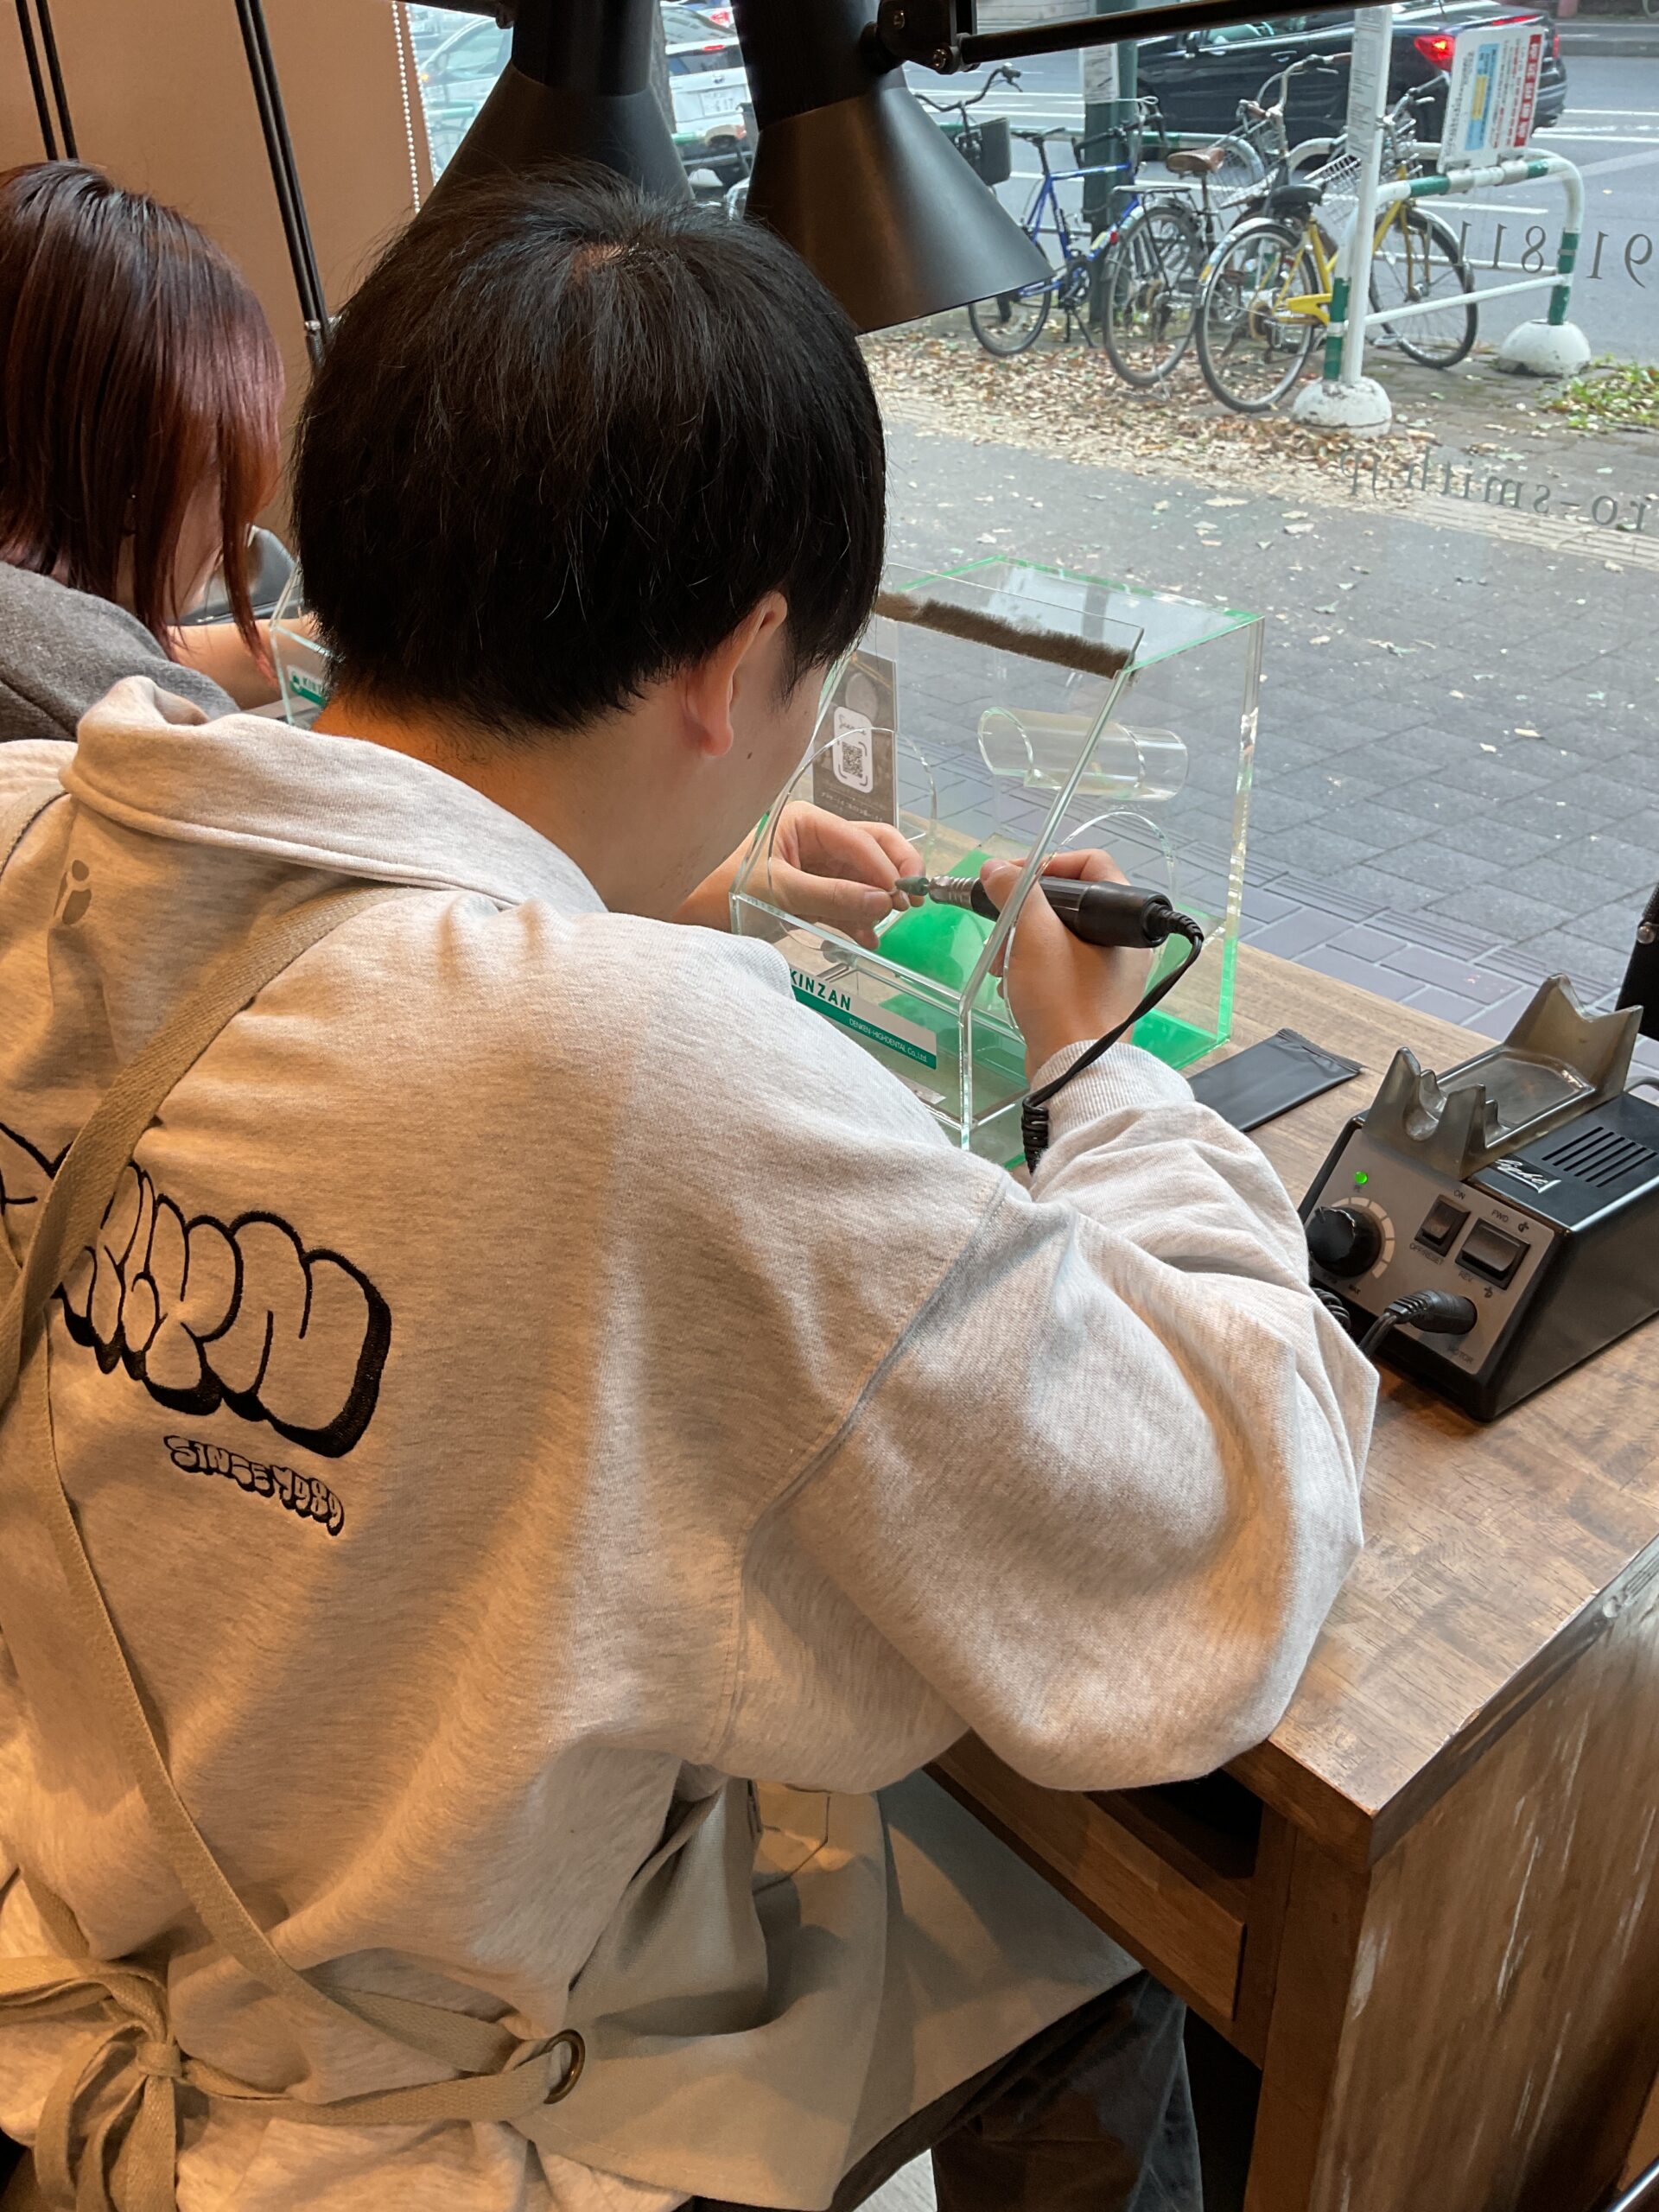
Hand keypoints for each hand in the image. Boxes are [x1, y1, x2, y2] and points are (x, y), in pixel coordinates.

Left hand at [678, 803, 921, 948]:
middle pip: (872, 849)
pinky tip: (867, 940)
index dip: (886, 867)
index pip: (860, 839)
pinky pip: (848, 902)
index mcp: (806, 823)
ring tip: (885, 925)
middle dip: (895, 873)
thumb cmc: (720, 890)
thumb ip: (832, 896)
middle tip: (914, 901)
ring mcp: (817, 867)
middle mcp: (817, 840)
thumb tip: (883, 901)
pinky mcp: (814, 894)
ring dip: (878, 901)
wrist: (688, 915)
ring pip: (865, 878)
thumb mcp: (779, 891)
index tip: (902, 895)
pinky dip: (860, 920)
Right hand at [986, 848, 1151, 1081]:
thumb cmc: (1061, 998)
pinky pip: (1057, 961)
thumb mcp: (1034, 935)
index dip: (1049, 864)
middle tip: (1000, 924)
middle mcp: (1122, 940)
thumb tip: (995, 868)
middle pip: (1067, 900)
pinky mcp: (1089, 992)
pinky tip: (1010, 981)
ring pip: (1056, 932)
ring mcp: (1107, 968)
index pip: (1091, 864)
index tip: (1012, 879)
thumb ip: (1015, 891)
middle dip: (1024, 911)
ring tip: (1001, 962)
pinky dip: (1030, 964)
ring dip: (1020, 940)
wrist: (1073, 1068)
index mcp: (1122, 919)